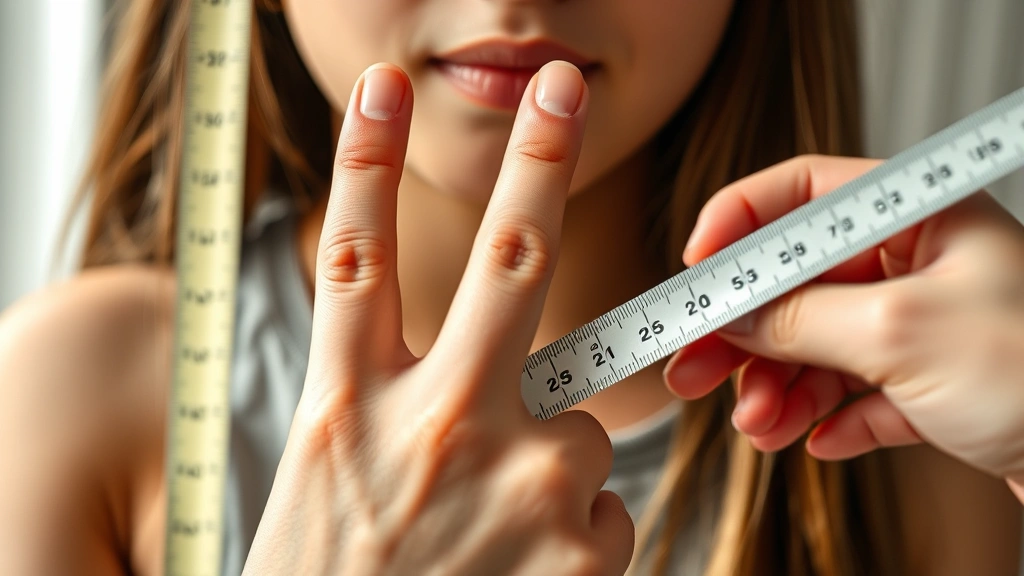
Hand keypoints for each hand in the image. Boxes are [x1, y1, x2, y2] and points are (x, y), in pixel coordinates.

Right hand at [242, 62, 632, 574]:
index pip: (355, 255)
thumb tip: (483, 363)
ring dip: (554, 460)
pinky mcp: (586, 543)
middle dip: (536, 160)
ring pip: (581, 423)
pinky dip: (576, 529)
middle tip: (562, 86)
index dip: (366, 161)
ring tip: (497, 537)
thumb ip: (390, 401)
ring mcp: (518, 481)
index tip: (386, 91)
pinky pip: (603, 506)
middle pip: (502, 261)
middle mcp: (434, 426)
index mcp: (350, 407)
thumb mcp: (334, 475)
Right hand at [663, 155, 1023, 497]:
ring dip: (778, 388)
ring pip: (817, 344)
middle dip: (744, 331)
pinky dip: (827, 418)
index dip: (739, 225)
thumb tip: (731, 312)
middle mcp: (917, 264)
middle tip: (695, 367)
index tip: (696, 272)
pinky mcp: (930, 384)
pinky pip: (854, 393)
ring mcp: (922, 325)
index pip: (804, 194)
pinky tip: (817, 440)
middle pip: (798, 281)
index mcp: (920, 218)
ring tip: (760, 426)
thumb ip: (802, 316)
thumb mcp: (901, 332)